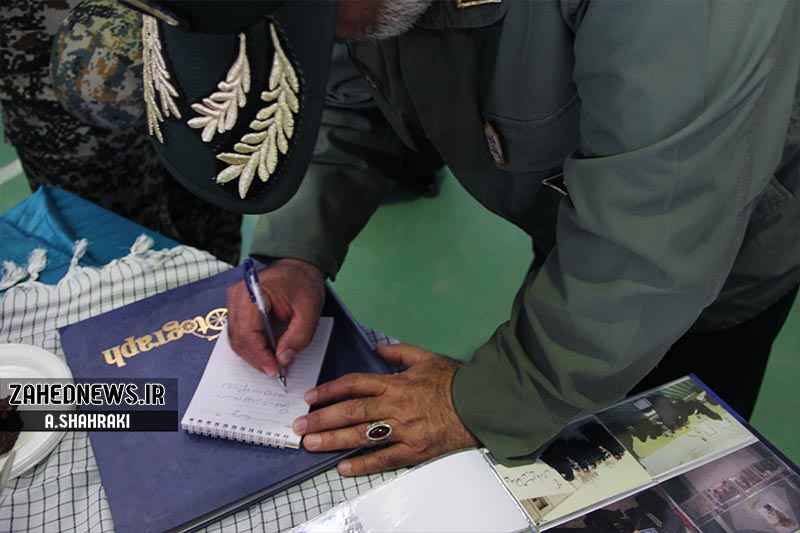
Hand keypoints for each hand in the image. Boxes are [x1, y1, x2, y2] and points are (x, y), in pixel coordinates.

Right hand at [226, 258, 324, 375]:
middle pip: (239, 340)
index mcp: (250, 293)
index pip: (247, 333)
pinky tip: (270, 354)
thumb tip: (283, 360)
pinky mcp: (239, 310)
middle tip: (279, 371)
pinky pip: (241, 335)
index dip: (260, 356)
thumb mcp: (309, 310)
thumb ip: (299, 336)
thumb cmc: (303, 283)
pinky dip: (254, 348)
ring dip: (255, 356)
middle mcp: (236, 298)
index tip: (275, 370)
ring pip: (237, 341)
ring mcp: (234, 304)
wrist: (299, 267)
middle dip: (258, 359)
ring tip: (276, 364)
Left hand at [292, 343, 480, 475]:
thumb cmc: (455, 381)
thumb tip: (376, 347)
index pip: (355, 385)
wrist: (481, 404)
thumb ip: (399, 352)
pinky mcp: (414, 451)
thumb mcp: (427, 357)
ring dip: (333, 440)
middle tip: (300, 426)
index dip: (330, 391)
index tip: (311, 398)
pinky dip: (363, 464)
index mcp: (396, 383)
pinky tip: (343, 467)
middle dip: (322, 419)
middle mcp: (395, 406)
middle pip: (351, 412)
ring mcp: (404, 430)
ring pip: (362, 436)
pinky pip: (384, 459)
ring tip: (311, 444)